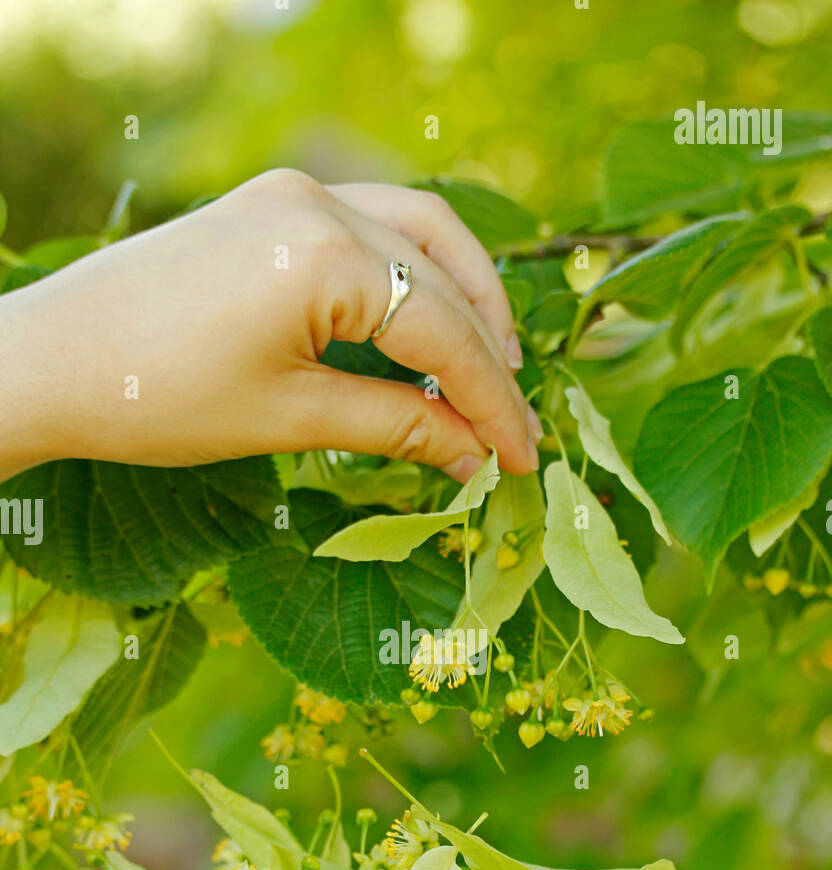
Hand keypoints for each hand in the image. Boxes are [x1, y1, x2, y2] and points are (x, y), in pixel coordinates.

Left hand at [0, 172, 540, 481]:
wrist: (51, 360)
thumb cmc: (159, 397)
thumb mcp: (290, 418)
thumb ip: (397, 427)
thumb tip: (474, 456)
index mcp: (326, 254)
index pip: (445, 334)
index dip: (494, 403)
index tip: (525, 459)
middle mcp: (320, 203)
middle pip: (445, 276)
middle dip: (488, 354)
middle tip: (514, 425)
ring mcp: (293, 193)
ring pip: (419, 231)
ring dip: (464, 297)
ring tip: (488, 369)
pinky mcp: (271, 205)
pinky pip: (373, 226)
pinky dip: (414, 273)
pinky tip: (424, 325)